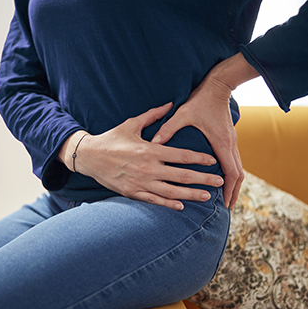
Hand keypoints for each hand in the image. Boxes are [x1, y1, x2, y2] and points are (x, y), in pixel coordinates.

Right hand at [59, 103, 224, 210]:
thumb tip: (170, 103)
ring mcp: (141, 182)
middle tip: (219, 181)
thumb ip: (153, 115)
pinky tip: (181, 206)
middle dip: (203, 179)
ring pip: (171, 191)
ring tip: (207, 197)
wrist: (88, 156)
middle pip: (182, 175)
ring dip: (191, 194)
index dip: (199, 159)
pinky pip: (154, 200)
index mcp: (150, 150)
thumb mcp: (132, 124)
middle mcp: (148, 168)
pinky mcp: (132, 192)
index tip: (212, 161)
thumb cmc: (111, 138)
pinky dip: (168, 203)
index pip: (181, 155)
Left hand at [152, 70, 246, 209]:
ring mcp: (232, 142)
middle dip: (233, 192)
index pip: (230, 172)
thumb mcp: (182, 114)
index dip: (228, 189)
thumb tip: (153, 142)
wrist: (218, 86)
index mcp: (221, 143)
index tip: (224, 203)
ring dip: (234, 185)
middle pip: (238, 175)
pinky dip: (232, 175)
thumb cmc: (200, 100)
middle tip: (227, 208)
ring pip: (238, 169)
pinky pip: (234, 162)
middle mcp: (230, 145)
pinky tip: (224, 181)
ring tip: (227, 199)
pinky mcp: (229, 139)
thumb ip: (167, 128)